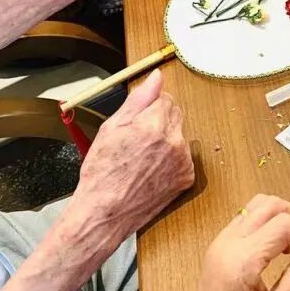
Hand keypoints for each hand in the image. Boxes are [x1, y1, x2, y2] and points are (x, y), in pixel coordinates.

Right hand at [72, 70, 193, 239]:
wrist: (105, 213)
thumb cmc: (102, 172)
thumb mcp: (111, 129)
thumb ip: (138, 99)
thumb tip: (156, 77)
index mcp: (154, 124)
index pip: (165, 98)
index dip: (149, 108)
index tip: (137, 121)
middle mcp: (174, 140)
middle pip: (175, 114)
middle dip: (159, 120)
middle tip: (137, 139)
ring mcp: (183, 160)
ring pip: (179, 135)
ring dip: (166, 140)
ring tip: (142, 159)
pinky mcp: (187, 177)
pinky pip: (183, 157)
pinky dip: (171, 160)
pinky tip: (152, 171)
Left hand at [170, 196, 289, 290]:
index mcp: (242, 261)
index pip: (285, 224)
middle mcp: (228, 243)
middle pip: (270, 205)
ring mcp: (220, 241)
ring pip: (257, 205)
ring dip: (282, 215)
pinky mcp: (218, 245)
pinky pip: (247, 218)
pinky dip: (268, 222)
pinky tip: (277, 246)